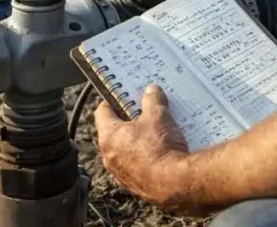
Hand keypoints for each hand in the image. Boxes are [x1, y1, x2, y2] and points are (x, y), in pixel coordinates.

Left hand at [95, 84, 199, 214]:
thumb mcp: (158, 115)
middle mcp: (109, 157)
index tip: (124, 95)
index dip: (113, 100)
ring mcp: (122, 174)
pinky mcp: (136, 186)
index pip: (102, 112)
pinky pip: (138, 166)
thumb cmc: (160, 148)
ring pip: (126, 151)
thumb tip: (151, 91)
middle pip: (115, 132)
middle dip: (130, 121)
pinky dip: (146, 158)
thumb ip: (152, 100)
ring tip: (157, 132)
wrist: (175, 183)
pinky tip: (163, 151)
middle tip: (145, 112)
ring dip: (138, 141)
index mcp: (108, 137)